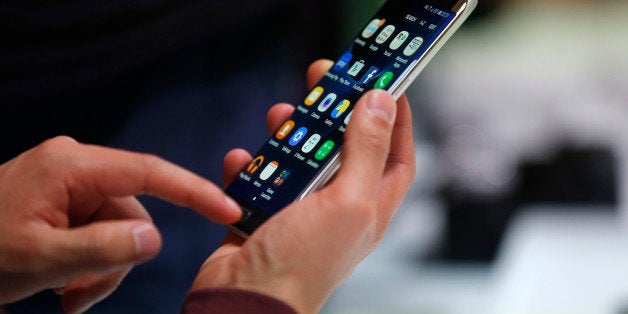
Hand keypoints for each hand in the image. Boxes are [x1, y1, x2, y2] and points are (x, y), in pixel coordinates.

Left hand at [0, 138, 241, 312]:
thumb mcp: (40, 258)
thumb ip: (102, 247)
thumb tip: (154, 239)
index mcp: (71, 166)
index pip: (149, 173)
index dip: (193, 192)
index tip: (228, 210)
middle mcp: (74, 164)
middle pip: (131, 213)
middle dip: (117, 260)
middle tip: (83, 297)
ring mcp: (68, 181)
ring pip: (117, 229)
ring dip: (101, 269)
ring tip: (67, 297)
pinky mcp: (62, 198)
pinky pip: (98, 230)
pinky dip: (89, 263)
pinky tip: (61, 284)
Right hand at [191, 60, 415, 312]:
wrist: (244, 303)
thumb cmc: (302, 264)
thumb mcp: (347, 201)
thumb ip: (366, 150)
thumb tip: (383, 103)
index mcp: (368, 206)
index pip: (395, 155)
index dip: (396, 119)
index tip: (385, 84)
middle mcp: (338, 207)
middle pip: (344, 147)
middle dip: (336, 112)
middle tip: (324, 77)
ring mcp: (300, 210)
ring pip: (300, 158)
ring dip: (289, 134)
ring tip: (279, 114)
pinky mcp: (264, 214)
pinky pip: (259, 180)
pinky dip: (250, 167)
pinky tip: (241, 159)